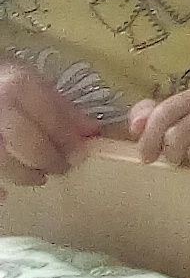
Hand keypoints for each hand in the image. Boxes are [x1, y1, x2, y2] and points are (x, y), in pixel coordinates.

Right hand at [0, 63, 93, 190]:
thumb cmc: (5, 83)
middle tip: (61, 168)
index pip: (51, 118)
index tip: (80, 155)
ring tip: (38, 177)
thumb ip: (61, 108)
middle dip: (47, 159)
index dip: (68, 140)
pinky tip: (5, 194)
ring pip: (4, 160)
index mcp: (20, 87)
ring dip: (23, 174)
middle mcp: (0, 107)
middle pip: (27, 143)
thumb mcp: (32, 85)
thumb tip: (92, 132)